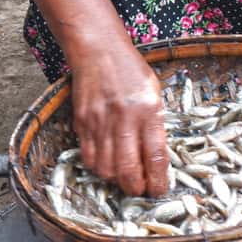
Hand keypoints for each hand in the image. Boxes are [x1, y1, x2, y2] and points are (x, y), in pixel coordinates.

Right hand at [67, 44, 169, 196]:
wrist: (98, 51)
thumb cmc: (131, 71)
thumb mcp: (154, 93)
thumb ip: (155, 125)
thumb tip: (155, 160)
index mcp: (147, 110)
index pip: (155, 157)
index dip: (158, 181)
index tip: (159, 190)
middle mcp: (123, 119)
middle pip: (128, 170)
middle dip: (136, 188)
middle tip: (140, 190)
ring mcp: (99, 122)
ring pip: (106, 169)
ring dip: (116, 181)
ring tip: (124, 178)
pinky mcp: (82, 123)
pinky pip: (88, 158)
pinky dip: (98, 168)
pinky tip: (107, 165)